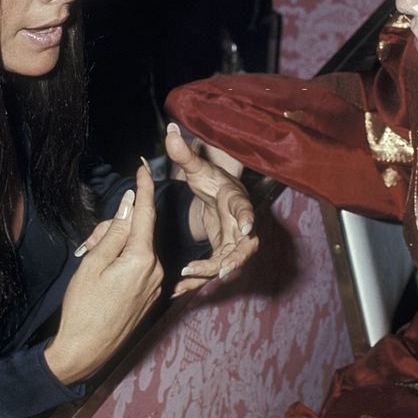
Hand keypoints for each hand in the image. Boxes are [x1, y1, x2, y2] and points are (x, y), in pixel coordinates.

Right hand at [45, 163, 163, 384]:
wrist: (85, 352)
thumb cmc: (83, 308)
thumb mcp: (93, 263)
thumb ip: (115, 231)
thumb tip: (129, 203)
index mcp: (143, 259)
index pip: (146, 213)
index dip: (144, 187)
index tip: (144, 166)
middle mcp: (157, 270)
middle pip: (138, 231)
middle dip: (115, 227)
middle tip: (87, 243)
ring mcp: (157, 284)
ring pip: (138, 248)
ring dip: (116, 246)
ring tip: (90, 261)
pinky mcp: (153, 295)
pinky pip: (141, 266)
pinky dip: (124, 260)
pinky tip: (107, 269)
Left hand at [166, 123, 258, 296]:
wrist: (219, 194)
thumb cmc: (211, 180)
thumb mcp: (197, 167)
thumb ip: (184, 154)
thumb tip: (170, 132)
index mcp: (236, 199)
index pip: (245, 208)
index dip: (247, 218)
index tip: (245, 228)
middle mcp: (240, 223)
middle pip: (246, 244)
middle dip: (235, 258)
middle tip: (220, 270)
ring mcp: (234, 240)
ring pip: (232, 261)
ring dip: (215, 270)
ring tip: (191, 275)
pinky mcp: (225, 252)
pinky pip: (216, 268)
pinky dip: (201, 278)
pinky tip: (179, 286)